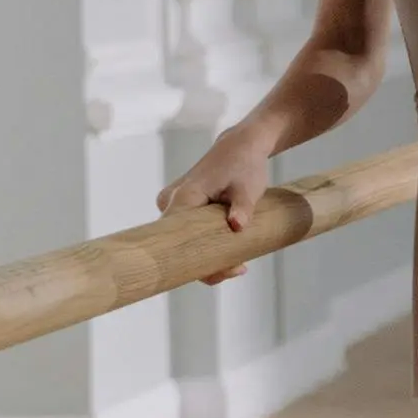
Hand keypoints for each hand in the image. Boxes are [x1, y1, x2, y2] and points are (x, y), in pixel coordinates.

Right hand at [156, 132, 272, 283]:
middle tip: (240, 268)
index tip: (227, 270)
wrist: (239, 147)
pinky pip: (186, 233)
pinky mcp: (178, 208)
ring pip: (182, 242)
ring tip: (239, 263)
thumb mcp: (248, 188)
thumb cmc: (244, 165)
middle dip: (206, 264)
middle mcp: (169, 202)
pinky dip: (204, 245)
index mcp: (183, 197)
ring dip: (207, 256)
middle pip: (178, 245)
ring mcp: (171, 205)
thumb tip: (237, 226)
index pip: (178, 240)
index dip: (198, 262)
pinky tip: (228, 254)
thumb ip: (243, 208)